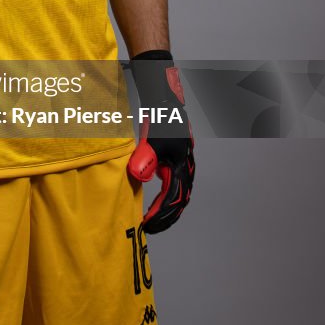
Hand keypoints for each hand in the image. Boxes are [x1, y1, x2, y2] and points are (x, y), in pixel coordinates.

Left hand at [127, 51, 194, 233]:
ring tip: (156, 219)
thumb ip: (144, 158)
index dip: (159, 214)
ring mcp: (183, 161)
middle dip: (167, 216)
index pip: (171, 198)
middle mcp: (185, 165)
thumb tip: (139, 178)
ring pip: (180, 191)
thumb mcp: (150, 138)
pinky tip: (158, 196)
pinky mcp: (177, 156)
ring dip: (169, 207)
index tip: (147, 224)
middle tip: (152, 228)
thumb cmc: (160, 116)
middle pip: (180, 199)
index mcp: (181, 164)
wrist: (164, 96)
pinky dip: (168, 193)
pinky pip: (175, 181)